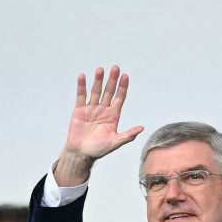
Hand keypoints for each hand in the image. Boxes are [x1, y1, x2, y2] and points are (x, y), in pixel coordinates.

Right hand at [55, 67, 144, 185]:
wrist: (81, 153)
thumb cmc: (99, 149)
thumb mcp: (115, 142)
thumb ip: (128, 135)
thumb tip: (142, 128)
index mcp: (113, 115)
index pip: (120, 98)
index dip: (123, 87)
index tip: (125, 76)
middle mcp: (103, 109)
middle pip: (109, 91)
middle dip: (112, 80)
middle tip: (115, 68)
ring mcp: (91, 109)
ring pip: (96, 91)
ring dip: (98, 80)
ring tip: (100, 69)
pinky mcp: (79, 110)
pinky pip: (81, 96)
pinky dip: (81, 87)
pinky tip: (83, 77)